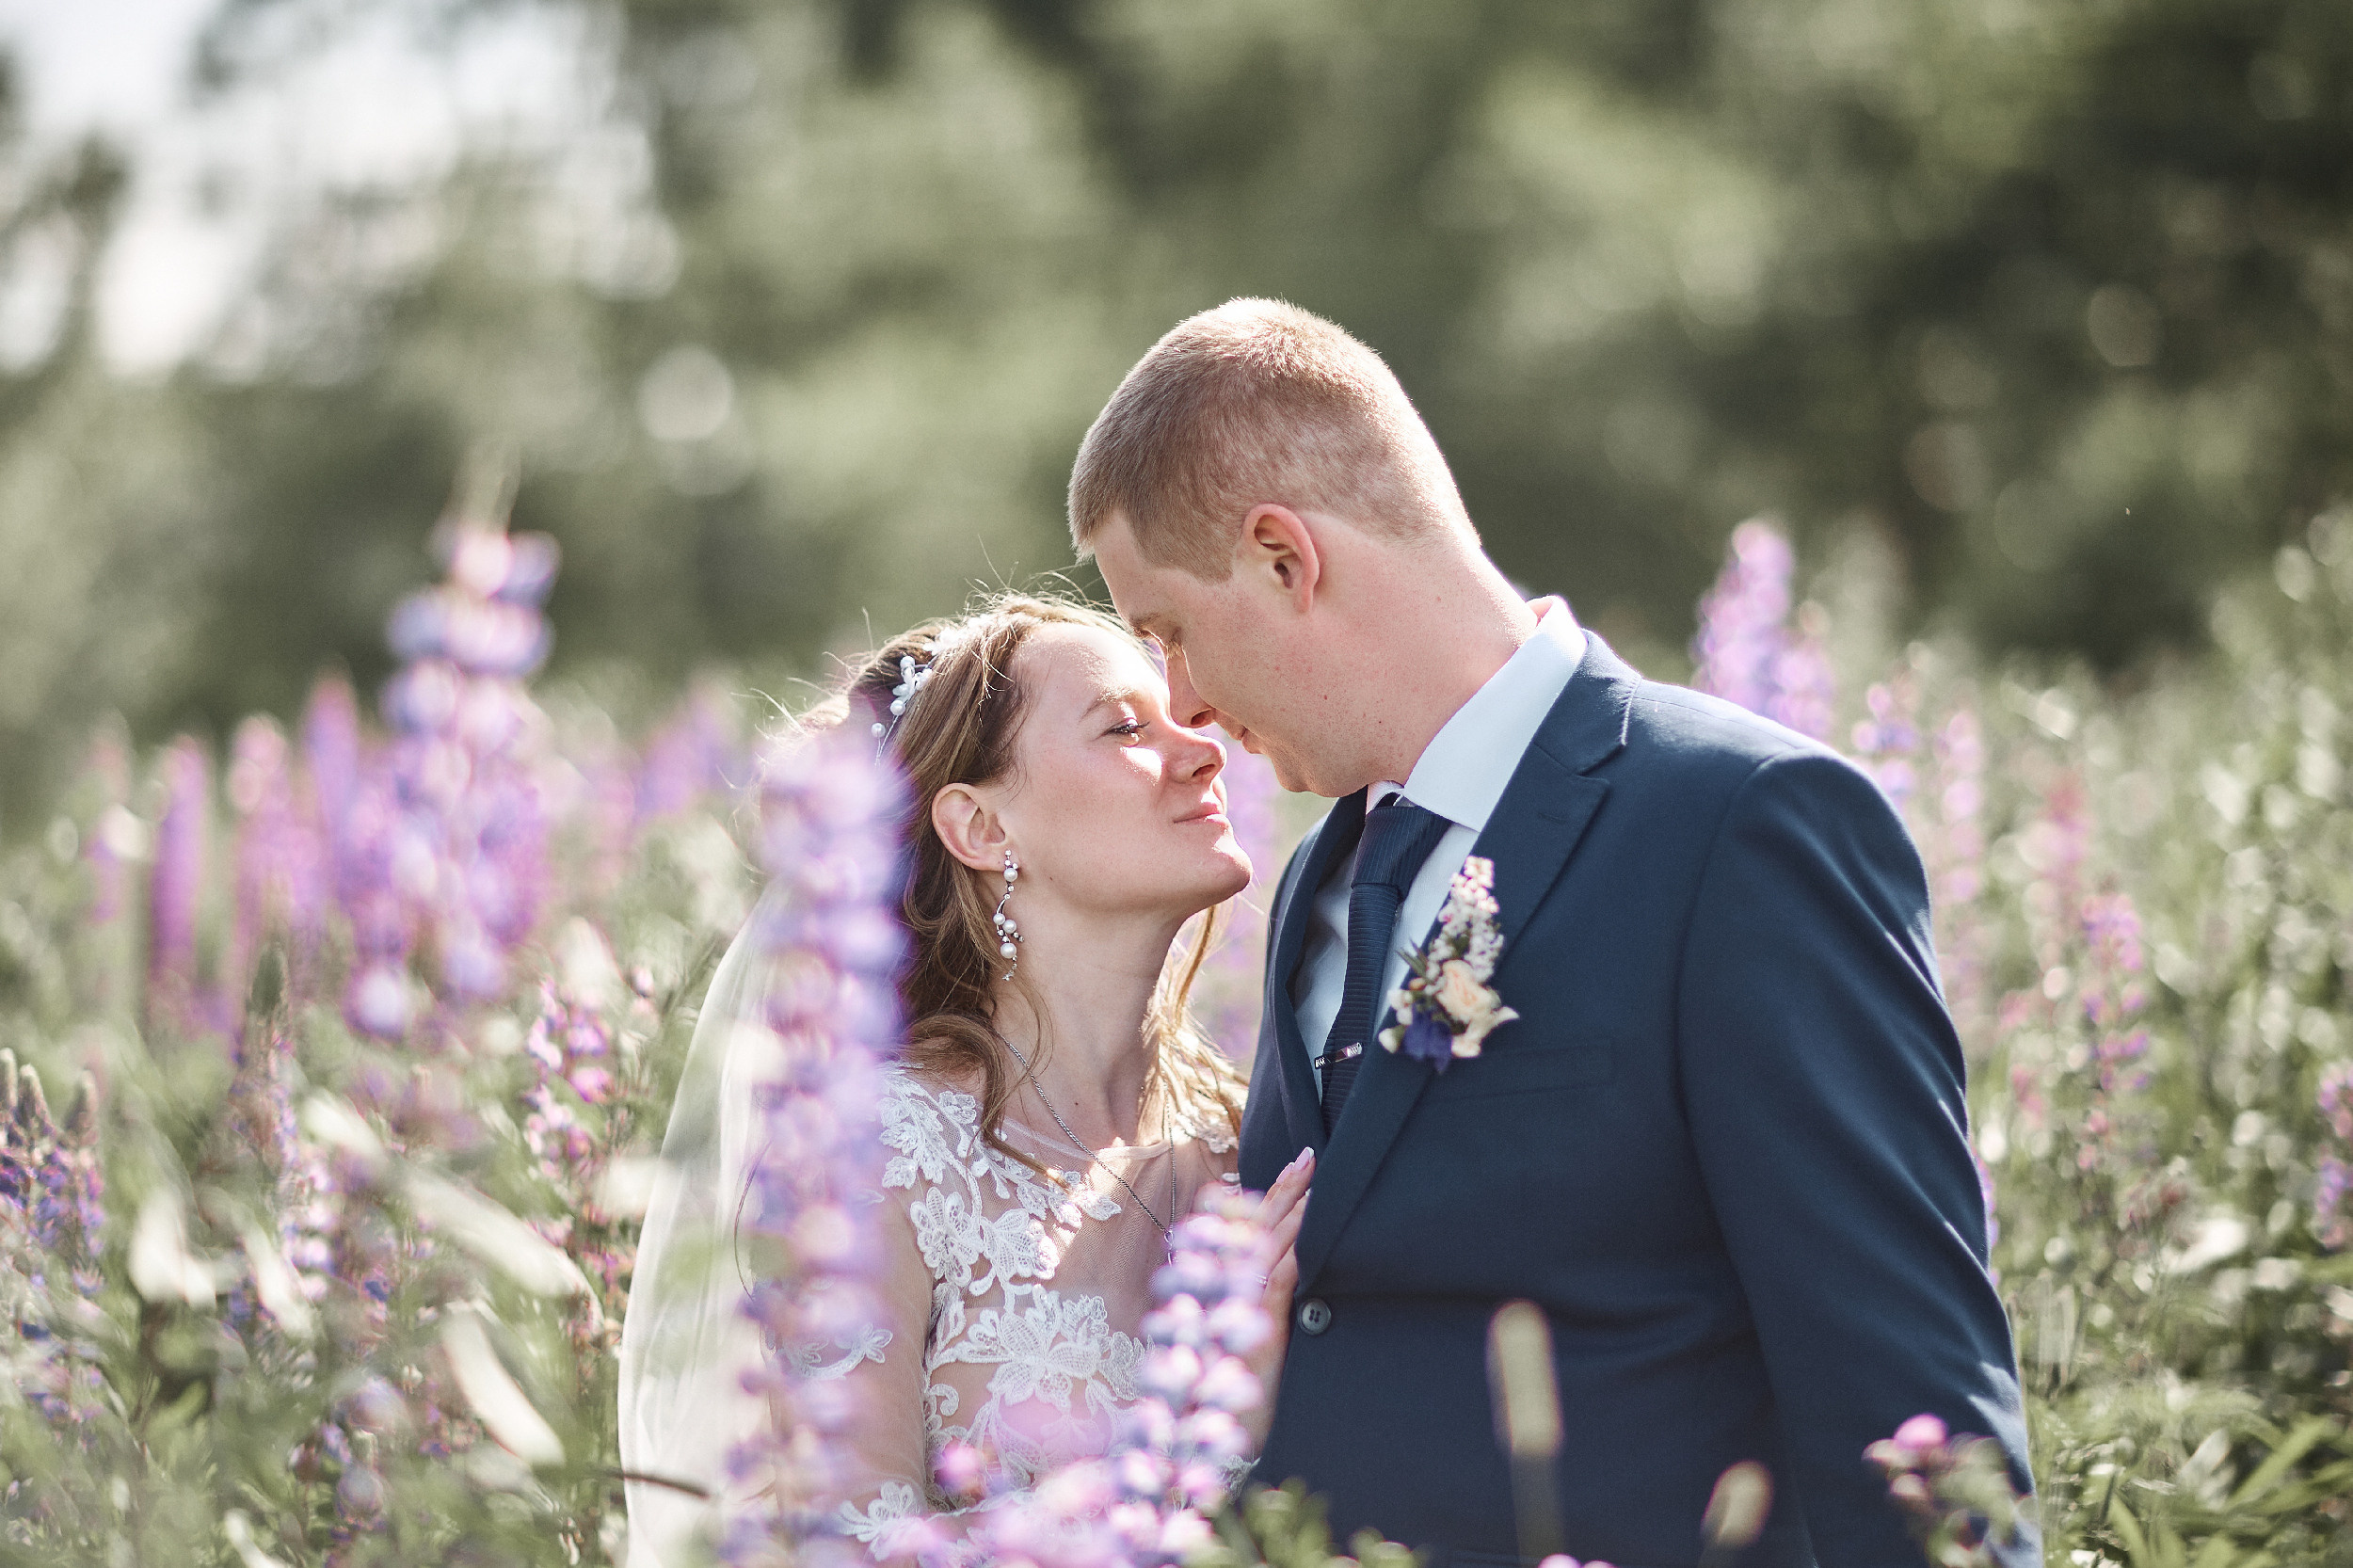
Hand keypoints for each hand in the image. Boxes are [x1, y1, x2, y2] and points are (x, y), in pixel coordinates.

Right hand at [1241, 1147, 1312, 1447]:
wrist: (1219, 1438)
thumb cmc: (1234, 1395)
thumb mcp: (1250, 1344)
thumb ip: (1259, 1306)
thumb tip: (1275, 1276)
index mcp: (1227, 1290)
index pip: (1247, 1233)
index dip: (1266, 1199)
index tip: (1291, 1170)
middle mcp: (1229, 1291)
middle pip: (1256, 1228)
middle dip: (1283, 1189)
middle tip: (1307, 1156)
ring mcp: (1241, 1306)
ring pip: (1268, 1244)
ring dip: (1294, 1208)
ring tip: (1315, 1178)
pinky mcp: (1259, 1327)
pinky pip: (1279, 1277)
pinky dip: (1297, 1248)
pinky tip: (1313, 1227)